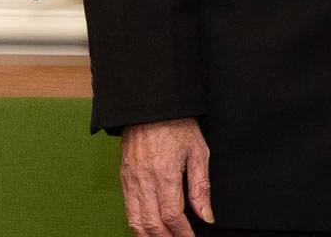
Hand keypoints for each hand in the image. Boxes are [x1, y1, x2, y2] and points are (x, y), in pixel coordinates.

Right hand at [119, 116, 212, 236]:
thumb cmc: (178, 125)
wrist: (151, 106)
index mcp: (166, 174)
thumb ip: (201, 187)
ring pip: (135, 221)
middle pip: (152, 224)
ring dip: (149, 236)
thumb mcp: (198, 152)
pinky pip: (127, 209)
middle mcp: (145, 181)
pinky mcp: (124, 179)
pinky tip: (147, 229)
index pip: (172, 216)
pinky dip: (136, 224)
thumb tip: (206, 215)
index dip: (183, 233)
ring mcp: (131, 181)